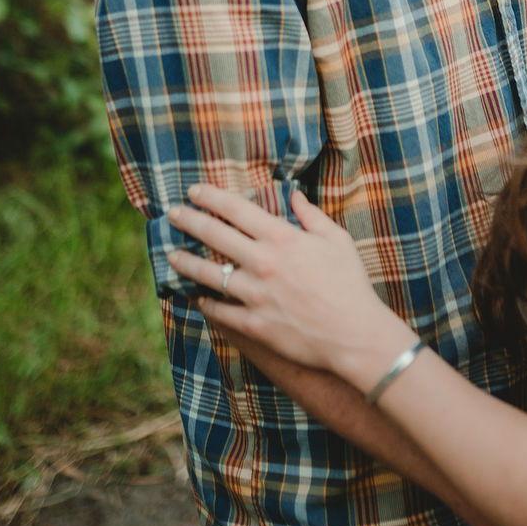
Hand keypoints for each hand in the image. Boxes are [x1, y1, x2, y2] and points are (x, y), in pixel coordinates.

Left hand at [168, 185, 413, 385]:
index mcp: (283, 238)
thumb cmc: (350, 284)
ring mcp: (255, 295)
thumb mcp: (336, 240)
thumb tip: (294, 196)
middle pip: (215, 236)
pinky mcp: (253, 324)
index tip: (194, 191)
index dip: (212, 198)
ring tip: (172, 255)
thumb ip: (312, 216)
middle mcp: (263, 263)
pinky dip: (205, 303)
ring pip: (208, 274)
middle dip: (189, 221)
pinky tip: (197, 297)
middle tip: (172, 214)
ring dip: (186, 262)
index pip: (237, 210)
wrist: (354, 334)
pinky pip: (220, 311)